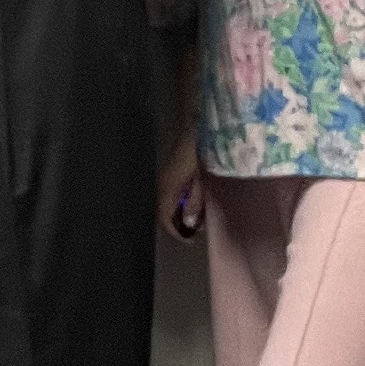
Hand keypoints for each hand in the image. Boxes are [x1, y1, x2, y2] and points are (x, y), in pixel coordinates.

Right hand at [160, 130, 203, 245]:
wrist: (197, 124)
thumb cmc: (201, 151)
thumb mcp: (202, 179)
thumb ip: (195, 202)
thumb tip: (188, 223)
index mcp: (168, 188)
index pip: (164, 218)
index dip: (176, 233)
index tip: (191, 241)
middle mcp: (162, 184)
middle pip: (163, 213)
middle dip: (178, 225)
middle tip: (195, 231)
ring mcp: (164, 177)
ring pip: (167, 203)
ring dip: (179, 214)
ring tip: (196, 218)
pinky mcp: (170, 171)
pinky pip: (171, 194)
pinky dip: (180, 203)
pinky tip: (194, 202)